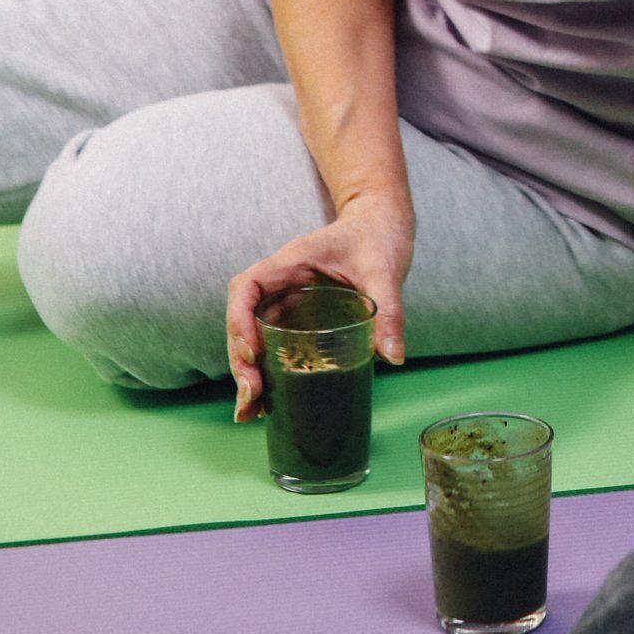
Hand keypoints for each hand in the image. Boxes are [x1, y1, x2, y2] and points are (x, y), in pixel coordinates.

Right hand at [225, 190, 413, 419]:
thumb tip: (393, 357)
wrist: (381, 220)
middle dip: (241, 359)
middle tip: (252, 397)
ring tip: (250, 413)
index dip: (240, 320)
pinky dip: (266, 367)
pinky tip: (266, 400)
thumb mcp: (384, 272)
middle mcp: (281, 280)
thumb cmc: (378, 235)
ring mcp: (287, 296)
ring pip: (253, 333)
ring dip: (247, 371)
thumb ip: (388, 311)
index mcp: (292, 261)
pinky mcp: (298, 312)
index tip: (252, 353)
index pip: (247, 286)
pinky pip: (272, 338)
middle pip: (243, 318)